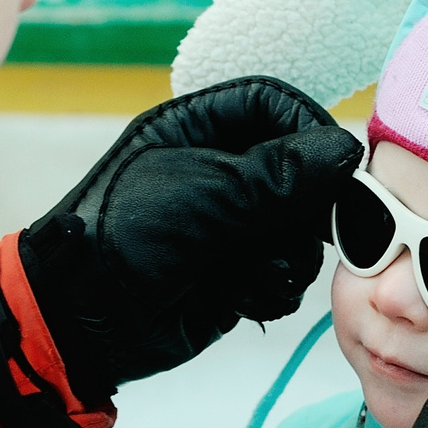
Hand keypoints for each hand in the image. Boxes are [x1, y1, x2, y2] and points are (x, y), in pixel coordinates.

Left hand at [14, 77, 360, 405]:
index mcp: (197, 128)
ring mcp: (232, 225)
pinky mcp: (240, 274)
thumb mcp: (200, 195)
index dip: (308, 128)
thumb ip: (276, 173)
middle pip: (302, 170)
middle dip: (307, 208)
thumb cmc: (120, 239)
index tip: (333, 166)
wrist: (81, 324)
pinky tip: (241, 298)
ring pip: (303, 229)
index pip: (274, 104)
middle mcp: (221, 171)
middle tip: (305, 232)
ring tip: (256, 273)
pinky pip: (287, 274)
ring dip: (290, 256)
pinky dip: (273, 288)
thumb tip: (346, 151)